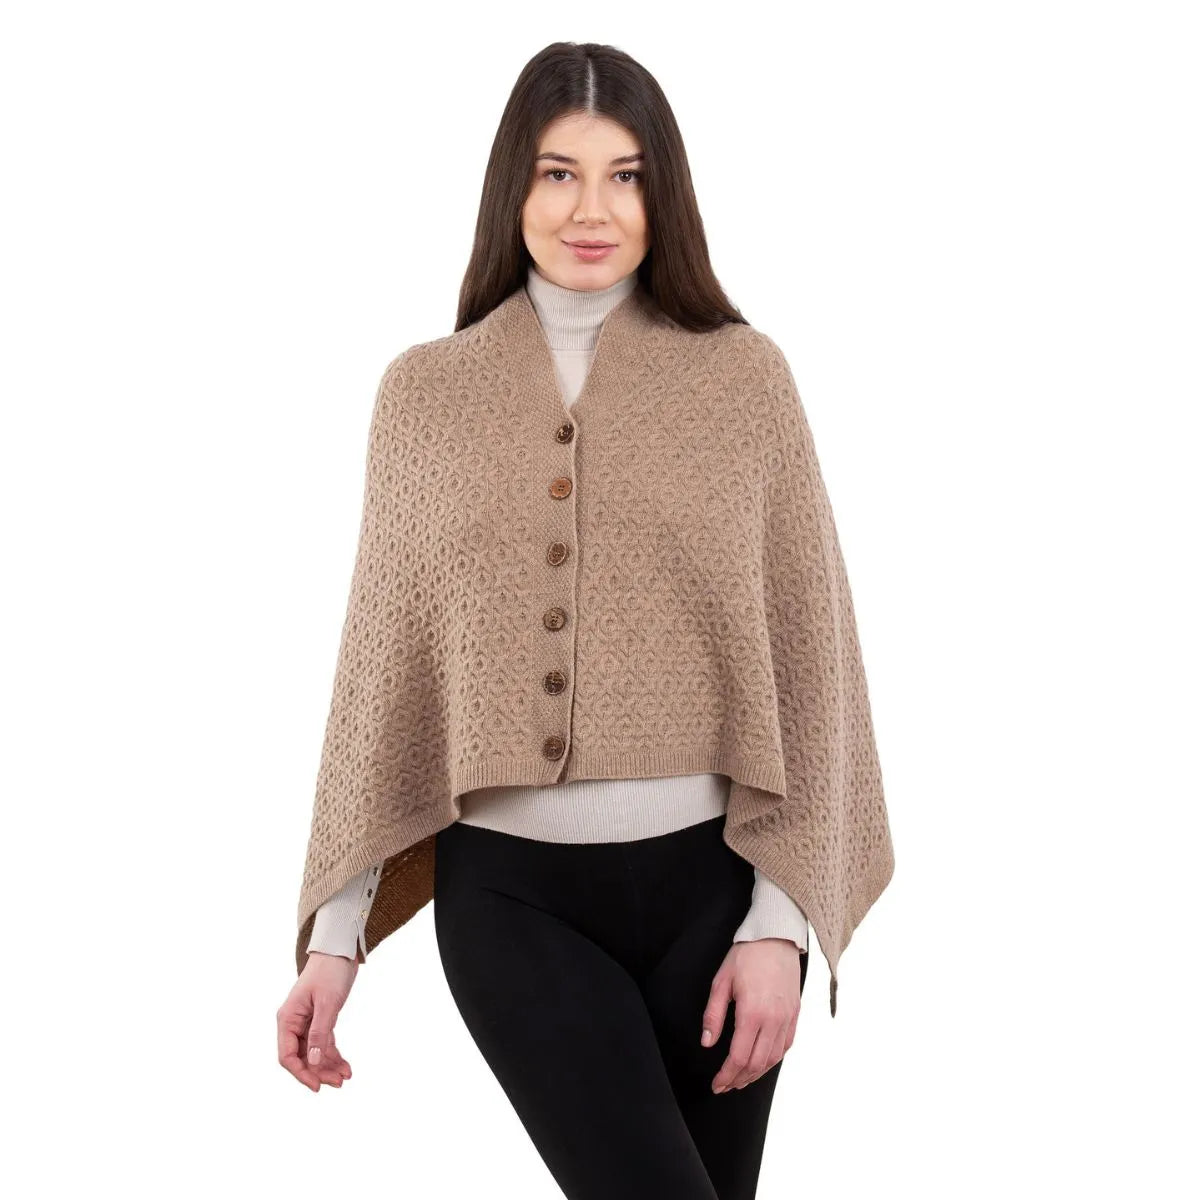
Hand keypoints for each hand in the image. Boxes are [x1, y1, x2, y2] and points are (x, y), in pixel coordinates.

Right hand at [276, 951, 359, 1090]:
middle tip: (339, 1083)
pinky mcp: (319, 1019)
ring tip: (346, 1077)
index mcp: (287, 1018)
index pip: (287, 1055)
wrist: (340, 950)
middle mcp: (293, 1022)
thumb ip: (319, 1032)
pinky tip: (345, 1065)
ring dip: (328, 1066)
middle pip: (301, 1057)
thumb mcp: (327, 1003)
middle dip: (319, 1072)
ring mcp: (306, 1022)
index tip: (317, 1086)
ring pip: (313, 1053)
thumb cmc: (330, 972)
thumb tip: (312, 1062)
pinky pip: (323, 1043)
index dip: (301, 1073)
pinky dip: (333, 1055)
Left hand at [701, 939, 802, 1093]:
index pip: (739, 1057)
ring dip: (756, 1074)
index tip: (717, 1085)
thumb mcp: (721, 981)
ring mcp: (787, 1019)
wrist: (776, 937)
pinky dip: (773, 1060)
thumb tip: (707, 1042)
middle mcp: (773, 1020)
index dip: (727, 1076)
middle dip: (739, 1080)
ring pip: (773, 1059)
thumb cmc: (747, 956)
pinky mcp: (795, 1014)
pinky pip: (786, 1046)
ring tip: (741, 1079)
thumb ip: (713, 1015)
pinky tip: (762, 1063)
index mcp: (752, 1013)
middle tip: (725, 1086)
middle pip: (757, 1064)